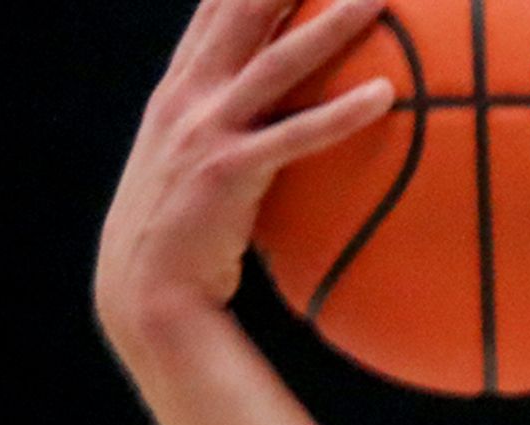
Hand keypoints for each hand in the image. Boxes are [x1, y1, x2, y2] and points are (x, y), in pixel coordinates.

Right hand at [96, 0, 395, 353]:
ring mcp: (204, 128)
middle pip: (244, 10)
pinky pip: (295, 136)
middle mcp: (188, 93)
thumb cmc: (184, 234)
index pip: (217, 7)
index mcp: (180, 86)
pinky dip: (340, 114)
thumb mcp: (195, 164)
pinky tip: (385, 96)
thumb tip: (274, 120)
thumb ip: (226, 129)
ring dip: (331, 23)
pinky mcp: (227, 171)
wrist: (145, 291)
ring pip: (277, 60)